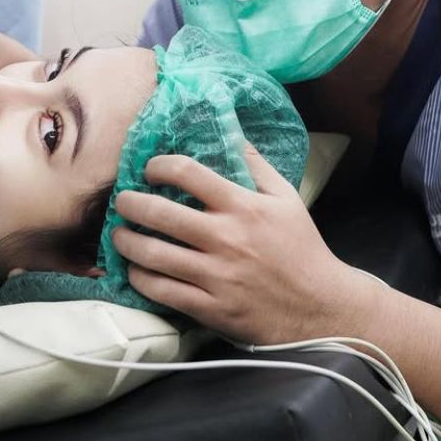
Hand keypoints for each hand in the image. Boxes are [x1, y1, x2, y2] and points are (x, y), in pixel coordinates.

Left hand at [110, 146, 375, 343]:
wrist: (321, 308)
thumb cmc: (301, 249)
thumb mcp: (287, 198)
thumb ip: (256, 165)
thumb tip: (231, 132)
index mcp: (244, 206)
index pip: (187, 172)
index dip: (158, 166)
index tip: (149, 170)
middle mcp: (226, 238)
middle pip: (160, 213)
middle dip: (130, 203)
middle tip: (122, 201)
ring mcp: (217, 276)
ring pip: (153, 254)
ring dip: (126, 242)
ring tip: (119, 235)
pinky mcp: (211, 308)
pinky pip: (162, 291)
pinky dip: (140, 278)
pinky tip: (135, 270)